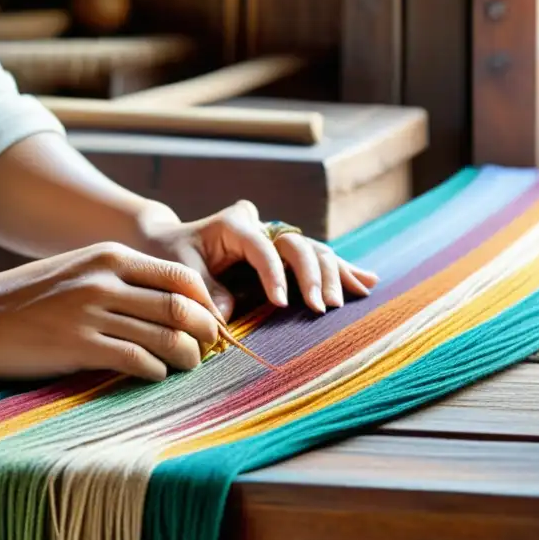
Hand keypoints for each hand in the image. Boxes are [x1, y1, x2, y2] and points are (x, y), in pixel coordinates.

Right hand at [0, 243, 221, 381]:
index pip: (181, 276)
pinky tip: (155, 375)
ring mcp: (92, 313)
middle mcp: (106, 280)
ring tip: (188, 366)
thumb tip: (168, 301)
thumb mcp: (78, 270)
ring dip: (187, 356)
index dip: (205, 302)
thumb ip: (120, 278)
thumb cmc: (28, 298)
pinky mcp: (79, 346)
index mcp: (111, 257)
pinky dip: (156, 371)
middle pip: (181, 306)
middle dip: (205, 331)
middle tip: (210, 349)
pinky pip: (137, 359)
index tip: (210, 322)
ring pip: (166, 335)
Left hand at [142, 201, 378, 319]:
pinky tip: (369, 282)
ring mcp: (276, 239)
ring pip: (315, 251)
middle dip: (313, 275)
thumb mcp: (178, 271)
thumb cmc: (170, 256)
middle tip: (320, 307)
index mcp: (233, 225)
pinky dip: (342, 272)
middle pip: (298, 245)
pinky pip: (318, 260)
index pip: (262, 246)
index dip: (274, 273)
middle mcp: (261, 226)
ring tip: (349, 299)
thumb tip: (228, 315)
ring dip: (334, 275)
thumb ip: (203, 290)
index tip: (281, 303)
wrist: (169, 244)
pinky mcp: (285, 255)